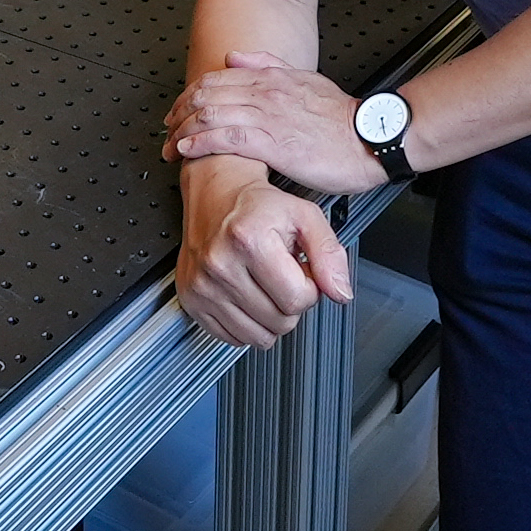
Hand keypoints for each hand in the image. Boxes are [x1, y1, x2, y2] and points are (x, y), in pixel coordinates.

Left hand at [162, 52, 383, 194]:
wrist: (370, 138)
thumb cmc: (341, 118)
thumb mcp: (304, 79)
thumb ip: (267, 65)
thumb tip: (233, 56)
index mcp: (270, 78)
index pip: (215, 80)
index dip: (189, 95)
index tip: (177, 111)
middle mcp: (265, 93)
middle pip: (206, 96)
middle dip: (179, 114)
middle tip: (166, 130)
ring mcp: (269, 117)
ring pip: (212, 115)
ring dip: (183, 131)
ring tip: (170, 145)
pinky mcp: (275, 143)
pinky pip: (228, 138)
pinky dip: (202, 142)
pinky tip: (189, 149)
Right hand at [175, 156, 351, 347]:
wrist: (216, 192)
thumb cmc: (258, 205)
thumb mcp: (305, 216)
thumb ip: (329, 254)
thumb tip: (340, 292)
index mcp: (249, 240)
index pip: (298, 299)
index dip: (309, 288)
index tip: (299, 270)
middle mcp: (220, 263)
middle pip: (280, 321)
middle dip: (289, 302)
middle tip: (280, 274)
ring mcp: (201, 285)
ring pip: (257, 337)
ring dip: (269, 316)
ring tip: (263, 284)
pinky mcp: (190, 299)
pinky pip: (232, 338)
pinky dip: (246, 323)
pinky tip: (245, 294)